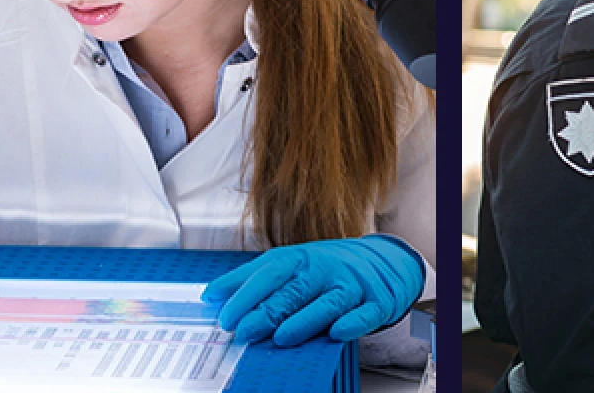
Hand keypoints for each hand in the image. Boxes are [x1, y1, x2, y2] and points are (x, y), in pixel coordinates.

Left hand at [202, 234, 424, 345]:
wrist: (383, 261)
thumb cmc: (328, 267)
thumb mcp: (291, 262)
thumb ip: (251, 277)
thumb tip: (210, 294)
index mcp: (301, 258)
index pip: (270, 272)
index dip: (246, 293)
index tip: (225, 315)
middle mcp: (326, 269)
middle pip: (295, 289)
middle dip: (268, 311)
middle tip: (244, 331)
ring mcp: (352, 285)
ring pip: (328, 303)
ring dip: (305, 320)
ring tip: (282, 337)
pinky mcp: (376, 302)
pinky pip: (365, 314)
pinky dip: (352, 323)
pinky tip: (338, 331)